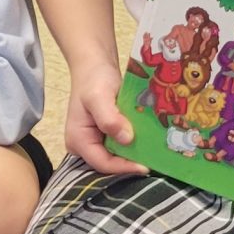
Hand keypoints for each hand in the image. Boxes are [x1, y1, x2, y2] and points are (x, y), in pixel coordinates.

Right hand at [63, 61, 143, 177]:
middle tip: (155, 160)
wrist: (95, 66)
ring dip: (134, 154)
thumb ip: (110, 119)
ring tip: (154, 153)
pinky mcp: (105, 136)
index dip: (124, 167)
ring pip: (117, 156)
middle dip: (131, 162)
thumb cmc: (93, 79)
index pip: (102, 163)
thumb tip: (126, 139)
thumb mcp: (99, 96)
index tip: (145, 166)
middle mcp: (84, 145)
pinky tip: (148, 142)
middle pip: (110, 163)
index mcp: (78, 140)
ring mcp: (95, 141)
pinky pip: (120, 146)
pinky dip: (134, 144)